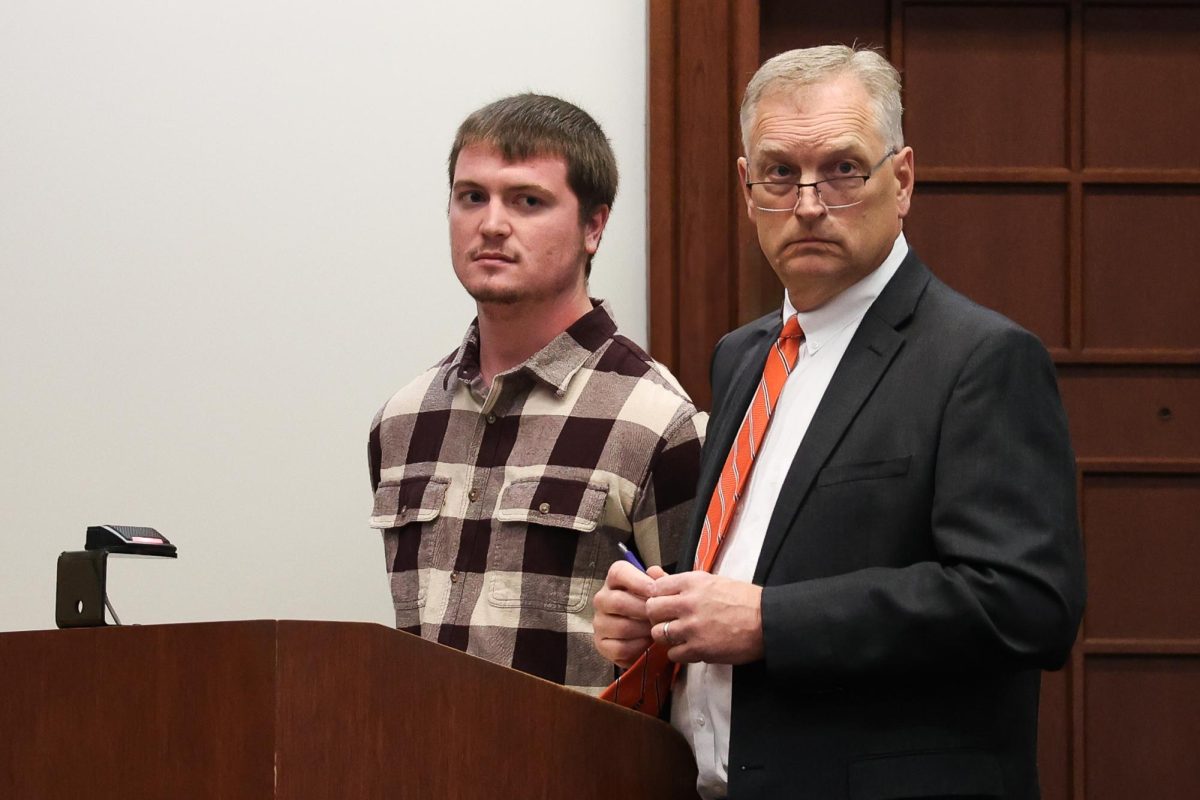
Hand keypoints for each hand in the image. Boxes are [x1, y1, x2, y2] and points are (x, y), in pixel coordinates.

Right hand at [592, 562, 666, 666]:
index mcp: (615, 581)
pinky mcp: (601, 644)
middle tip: (660, 616)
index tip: (654, 591)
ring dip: (644, 631)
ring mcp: (600, 622)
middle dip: (644, 611)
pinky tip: (648, 643)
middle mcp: (602, 599)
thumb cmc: (651, 608)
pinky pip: (620, 647)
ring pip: (621, 627)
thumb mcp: (659, 592)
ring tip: (657, 630)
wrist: (647, 637)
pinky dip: (638, 647)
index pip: (618, 573)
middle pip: (618, 602)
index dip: (637, 581)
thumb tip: (655, 572)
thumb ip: (660, 581)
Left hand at [645, 571, 763, 664]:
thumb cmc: (743, 600)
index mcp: (692, 582)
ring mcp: (692, 627)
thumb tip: (652, 572)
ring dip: (666, 636)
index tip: (663, 603)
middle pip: (651, 610)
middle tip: (667, 620)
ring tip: (679, 635)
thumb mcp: (711, 581)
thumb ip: (678, 580)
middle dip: (657, 616)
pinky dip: (678, 653)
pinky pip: (672, 654)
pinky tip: (690, 647)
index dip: (656, 596)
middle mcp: (688, 603)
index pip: (655, 587)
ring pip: (658, 633)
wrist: (767, 622)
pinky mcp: (699, 649)